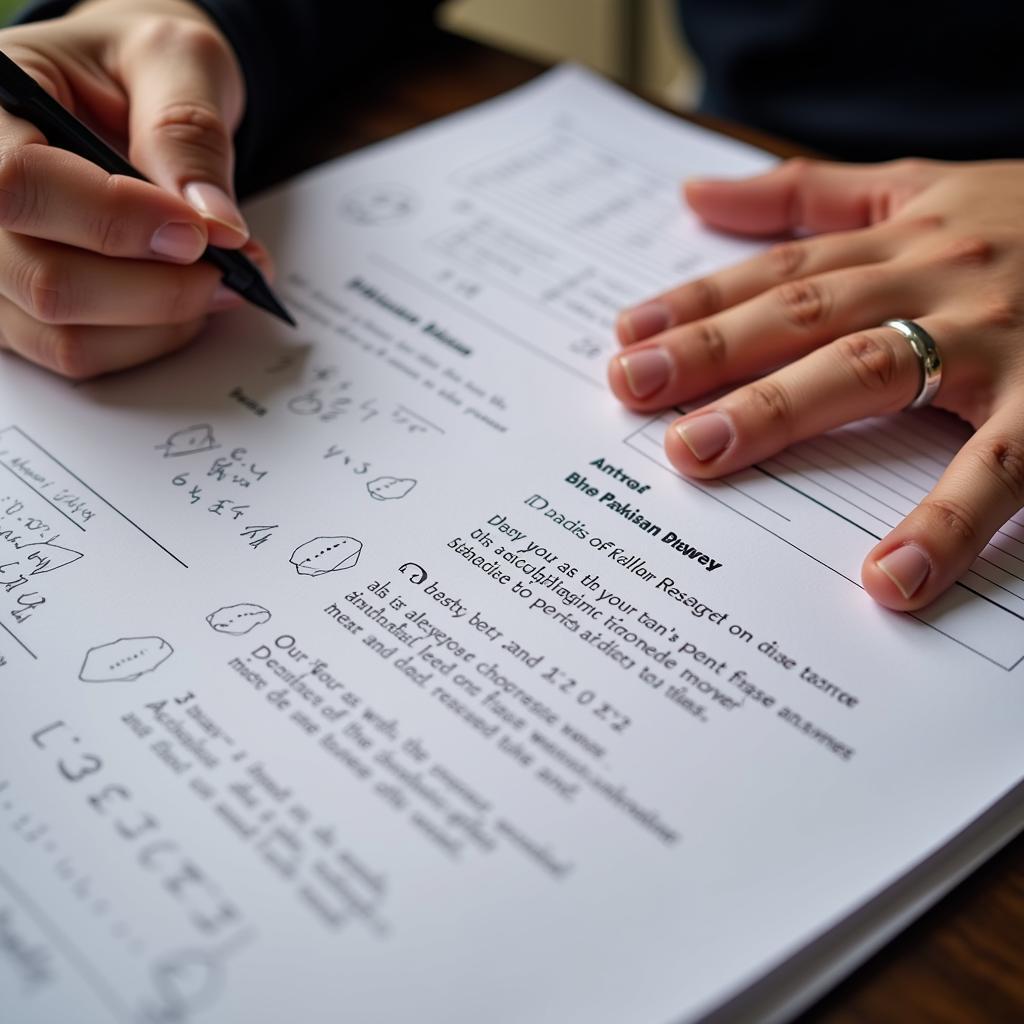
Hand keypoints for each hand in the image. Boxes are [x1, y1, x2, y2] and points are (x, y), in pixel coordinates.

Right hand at [0, 0, 265, 377]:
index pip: (22, 185)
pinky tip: (185, 303)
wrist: (125, 92)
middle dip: (156, 289)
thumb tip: (216, 226)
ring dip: (159, 323)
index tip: (200, 233)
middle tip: (227, 268)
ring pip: (64, 335)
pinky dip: (147, 341)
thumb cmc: (137, 68)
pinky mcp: (20, 308)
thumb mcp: (175, 60)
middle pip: (45, 280)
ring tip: (219, 283)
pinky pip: (79, 355)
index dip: (116, 221)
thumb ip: (188, 131)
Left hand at [609, 158, 1023, 610]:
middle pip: (805, 314)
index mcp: (905, 237)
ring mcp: (999, 341)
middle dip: (712, 352)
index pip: (781, 272)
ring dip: (782, 413)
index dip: (700, 301)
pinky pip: (1000, 469)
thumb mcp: (926, 185)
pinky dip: (945, 522)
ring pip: (873, 370)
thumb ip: (813, 193)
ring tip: (700, 457)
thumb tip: (699, 191)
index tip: (627, 337)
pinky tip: (886, 578)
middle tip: (633, 388)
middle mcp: (940, 279)